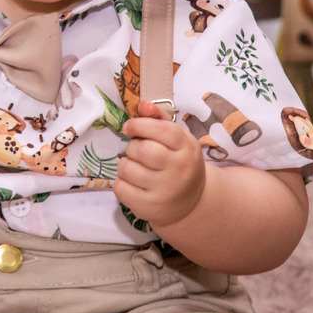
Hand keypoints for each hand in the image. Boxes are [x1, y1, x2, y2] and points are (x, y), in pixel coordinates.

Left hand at [114, 100, 205, 227]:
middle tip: (136, 150)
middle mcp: (179, 170)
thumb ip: (159, 119)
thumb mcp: (177, 140)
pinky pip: (120, 188)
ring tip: (135, 167)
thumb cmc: (179, 163)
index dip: (140, 124)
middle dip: (132, 146)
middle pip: (142, 149)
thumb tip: (143, 104)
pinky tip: (133, 183)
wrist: (192, 202)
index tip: (128, 127)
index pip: (162, 130)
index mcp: (187, 148)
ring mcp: (164, 191)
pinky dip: (121, 182)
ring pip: (127, 168)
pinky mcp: (149, 208)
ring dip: (125, 164)